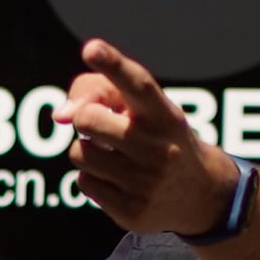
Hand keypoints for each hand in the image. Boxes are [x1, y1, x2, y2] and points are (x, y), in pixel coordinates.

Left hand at [62, 38, 233, 239]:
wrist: (199, 194)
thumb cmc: (158, 137)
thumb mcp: (144, 108)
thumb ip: (97, 91)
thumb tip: (60, 114)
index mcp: (165, 115)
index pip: (137, 84)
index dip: (112, 64)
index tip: (91, 48)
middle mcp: (159, 148)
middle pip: (86, 119)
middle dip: (85, 118)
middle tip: (103, 126)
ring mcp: (145, 183)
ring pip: (79, 152)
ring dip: (88, 150)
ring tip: (116, 154)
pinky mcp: (131, 211)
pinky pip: (83, 182)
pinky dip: (94, 178)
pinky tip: (121, 180)